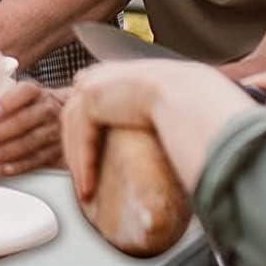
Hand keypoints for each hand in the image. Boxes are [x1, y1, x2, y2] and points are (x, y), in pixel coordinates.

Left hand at [0, 82, 66, 177]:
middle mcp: (49, 110)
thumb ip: (2, 102)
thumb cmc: (33, 105)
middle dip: (1, 132)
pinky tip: (5, 168)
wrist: (64, 114)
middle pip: (25, 120)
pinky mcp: (57, 150)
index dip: (8, 102)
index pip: (25, 92)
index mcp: (37, 92)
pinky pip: (38, 159)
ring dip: (7, 151)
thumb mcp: (22, 96)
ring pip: (30, 142)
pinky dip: (20, 165)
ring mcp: (55, 130)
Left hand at [62, 62, 196, 201]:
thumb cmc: (190, 102)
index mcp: (119, 74)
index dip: (89, 131)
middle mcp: (103, 75)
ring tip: (86, 191)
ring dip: (80, 163)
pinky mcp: (91, 99)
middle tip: (85, 179)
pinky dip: (84, 164)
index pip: (92, 101)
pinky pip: (81, 138)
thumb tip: (168, 140)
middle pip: (77, 118)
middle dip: (78, 150)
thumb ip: (155, 113)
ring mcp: (94, 84)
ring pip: (75, 131)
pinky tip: (89, 185)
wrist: (187, 95)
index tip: (91, 156)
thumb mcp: (168, 104)